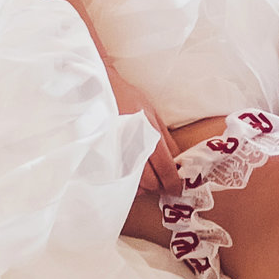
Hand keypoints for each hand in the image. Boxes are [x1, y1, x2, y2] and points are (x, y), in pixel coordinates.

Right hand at [105, 65, 180, 197]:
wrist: (101, 89)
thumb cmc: (128, 98)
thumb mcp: (153, 113)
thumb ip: (166, 138)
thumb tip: (177, 159)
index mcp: (150, 135)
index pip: (166, 168)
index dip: (173, 182)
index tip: (177, 189)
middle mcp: (134, 148)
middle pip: (151, 181)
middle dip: (159, 186)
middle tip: (162, 185)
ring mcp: (118, 154)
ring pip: (134, 184)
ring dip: (143, 186)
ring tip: (146, 180)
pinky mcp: (104, 157)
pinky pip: (118, 179)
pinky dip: (127, 182)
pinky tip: (130, 176)